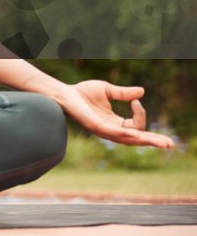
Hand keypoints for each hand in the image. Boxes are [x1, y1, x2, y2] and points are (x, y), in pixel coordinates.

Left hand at [57, 80, 173, 148]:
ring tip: (161, 143)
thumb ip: (124, 94)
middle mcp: (111, 130)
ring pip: (128, 139)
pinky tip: (135, 133)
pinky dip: (125, 133)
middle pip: (137, 139)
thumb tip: (142, 92)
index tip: (135, 100)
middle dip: (154, 141)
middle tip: (170, 145)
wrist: (64, 92)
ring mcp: (103, 130)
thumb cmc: (83, 92)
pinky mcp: (95, 126)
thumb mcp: (108, 90)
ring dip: (145, 140)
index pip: (136, 126)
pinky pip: (113, 132)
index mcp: (115, 123)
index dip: (140, 114)